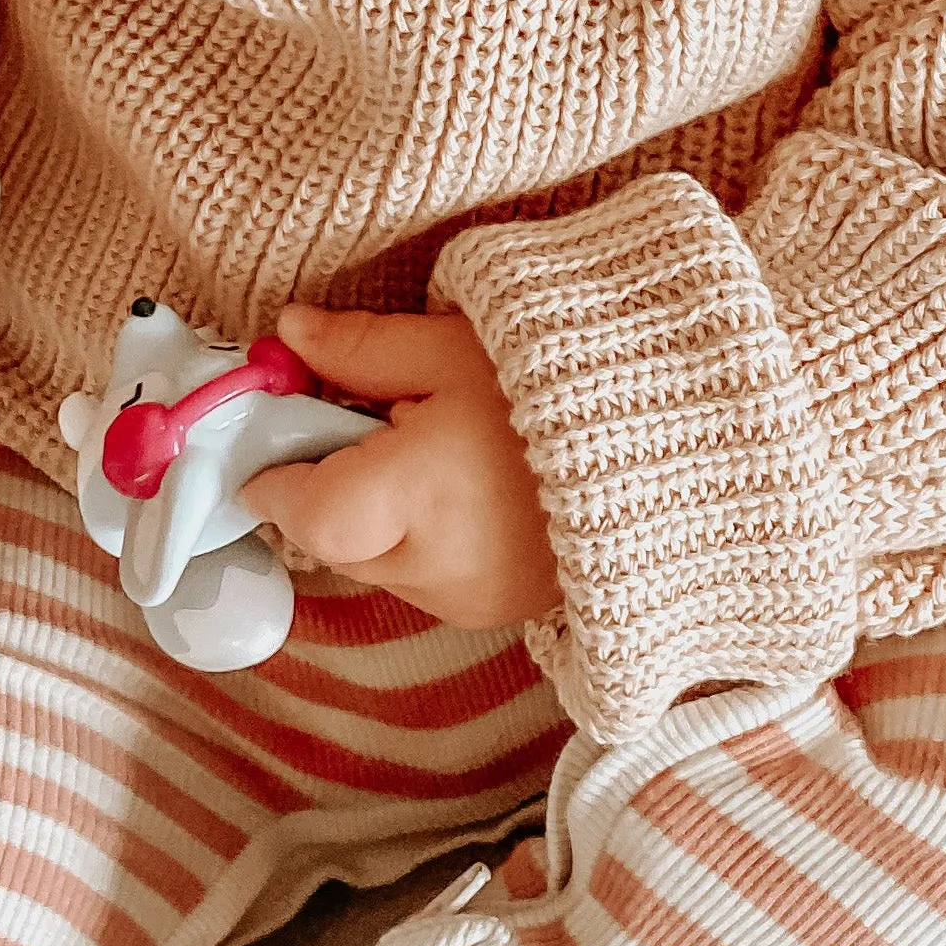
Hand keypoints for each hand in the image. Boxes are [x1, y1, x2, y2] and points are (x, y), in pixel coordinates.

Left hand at [236, 303, 559, 628]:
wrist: (674, 451)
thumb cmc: (566, 388)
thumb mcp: (455, 348)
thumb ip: (362, 348)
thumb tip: (289, 333)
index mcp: (418, 497)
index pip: (306, 514)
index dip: (278, 480)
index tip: (271, 442)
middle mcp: (434, 567)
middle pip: (335, 541)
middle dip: (331, 488)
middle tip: (366, 423)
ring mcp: (466, 599)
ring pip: (376, 563)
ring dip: (378, 517)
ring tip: (436, 452)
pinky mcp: (494, 612)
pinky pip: (422, 579)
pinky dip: (421, 539)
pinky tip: (468, 489)